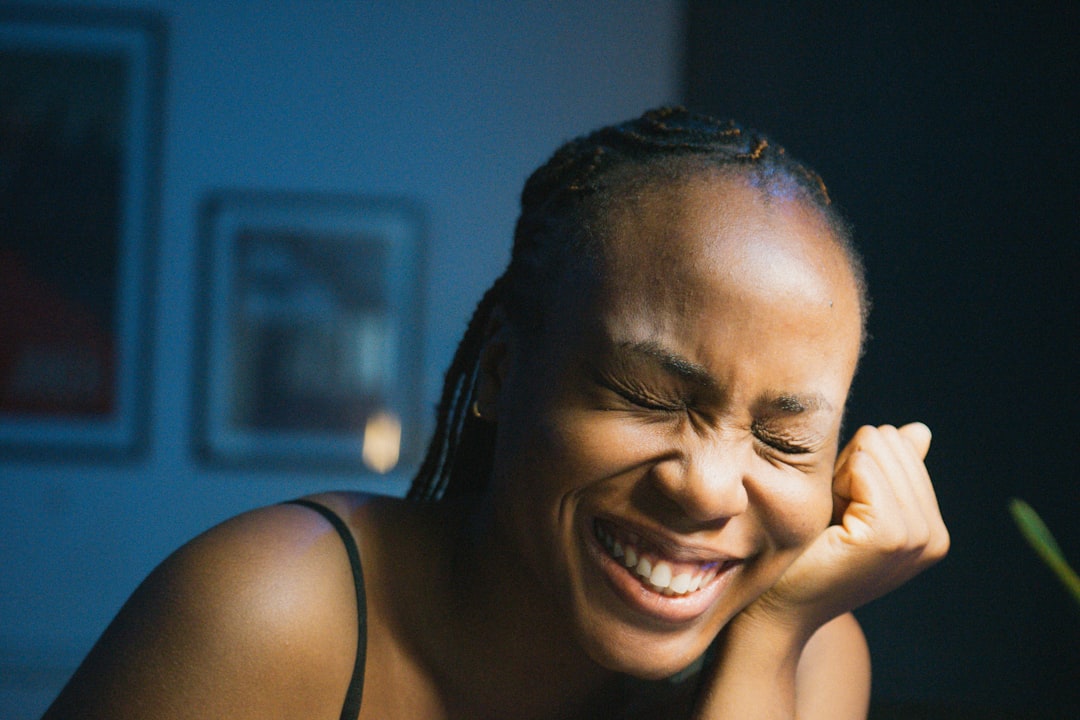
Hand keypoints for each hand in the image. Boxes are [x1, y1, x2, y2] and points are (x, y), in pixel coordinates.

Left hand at [747, 422, 949, 634]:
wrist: (777, 607)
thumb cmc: (804, 553)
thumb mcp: (851, 504)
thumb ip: (887, 468)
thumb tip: (920, 430)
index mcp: (932, 528)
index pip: (900, 444)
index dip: (855, 465)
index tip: (840, 511)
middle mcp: (935, 536)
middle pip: (891, 442)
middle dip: (849, 467)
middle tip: (831, 517)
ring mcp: (918, 539)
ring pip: (877, 450)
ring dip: (840, 476)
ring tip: (830, 522)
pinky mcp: (890, 536)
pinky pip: (864, 468)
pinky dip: (837, 482)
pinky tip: (828, 521)